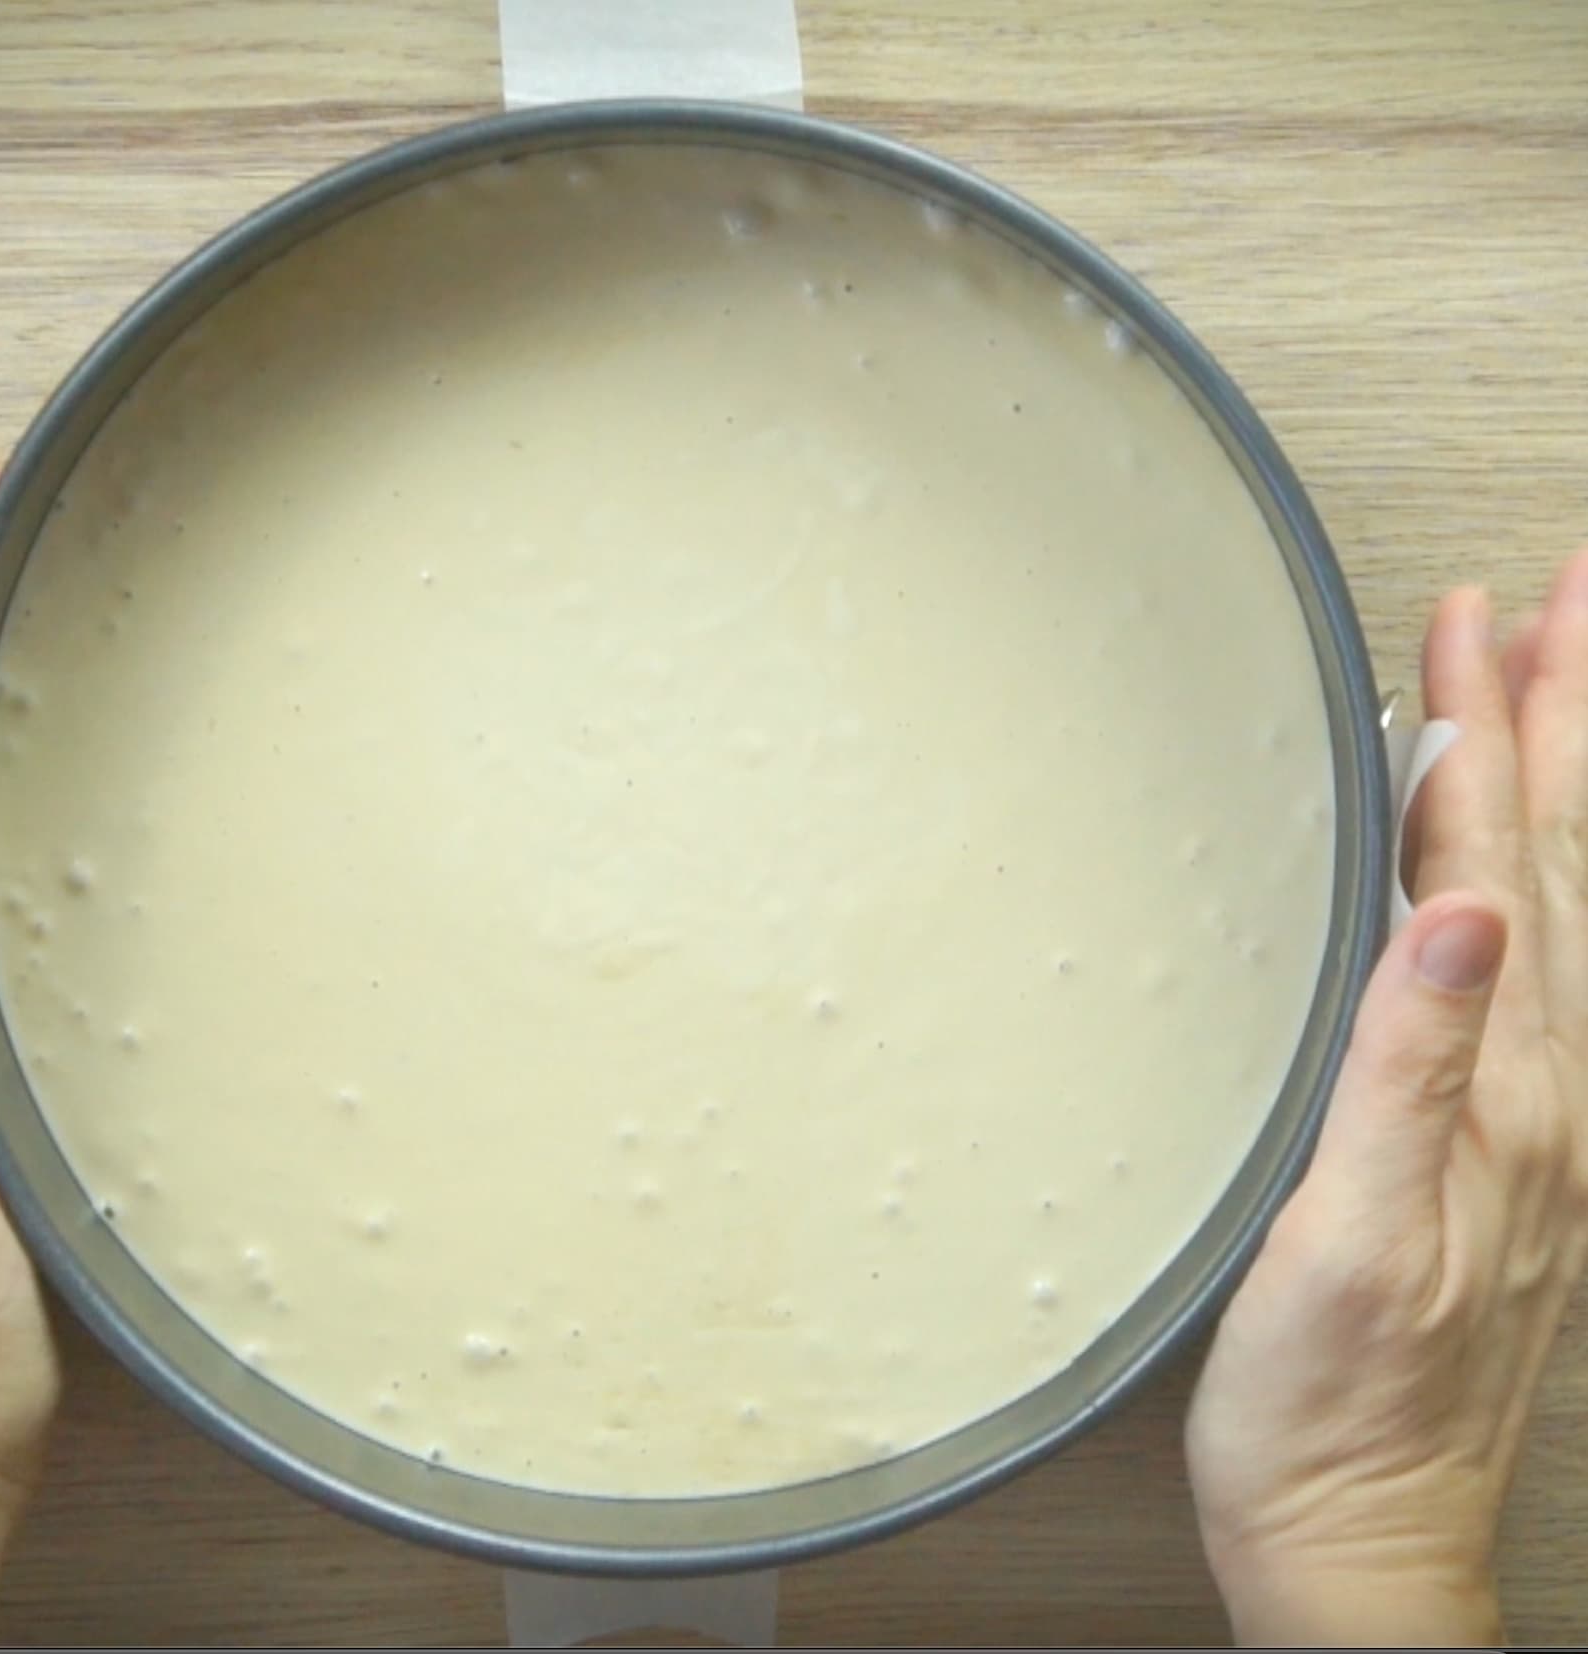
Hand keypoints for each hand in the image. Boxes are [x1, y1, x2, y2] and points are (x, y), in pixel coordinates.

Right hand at [1185, 554, 1587, 1645]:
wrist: (1356, 1531)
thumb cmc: (1336, 1404)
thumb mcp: (1357, 1241)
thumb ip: (1416, 1072)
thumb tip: (1467, 918)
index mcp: (1508, 1097)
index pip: (1502, 869)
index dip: (1490, 737)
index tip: (1481, 624)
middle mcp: (1544, 1097)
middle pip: (1565, 866)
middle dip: (1565, 718)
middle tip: (1570, 599)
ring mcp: (1536, 1125)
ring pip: (1566, 911)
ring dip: (1562, 785)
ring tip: (1557, 690)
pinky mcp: (1505, 1154)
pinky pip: (1541, 977)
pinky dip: (1532, 886)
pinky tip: (1509, 870)